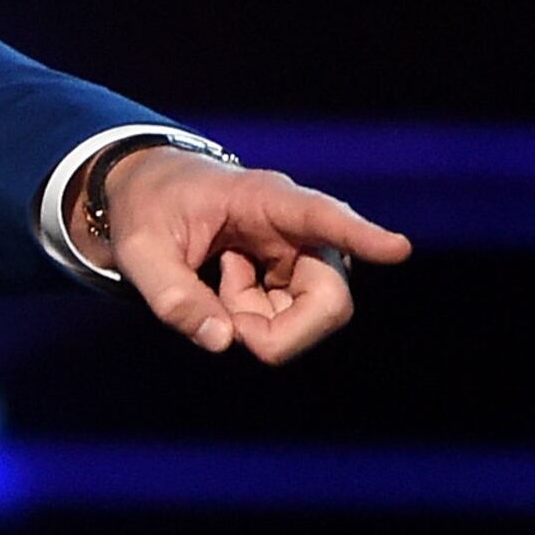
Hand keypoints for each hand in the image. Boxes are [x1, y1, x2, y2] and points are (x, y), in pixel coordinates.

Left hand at [76, 147, 410, 362]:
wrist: (151, 193)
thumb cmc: (148, 208)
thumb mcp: (137, 248)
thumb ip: (170, 294)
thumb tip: (222, 342)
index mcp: (264, 199)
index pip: (321, 216)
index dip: (360, 234)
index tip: (398, 249)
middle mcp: (298, 229)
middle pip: (328, 299)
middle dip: (281, 332)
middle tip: (224, 323)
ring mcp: (302, 256)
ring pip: (311, 319)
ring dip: (258, 324)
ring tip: (217, 285)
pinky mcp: (295, 279)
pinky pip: (289, 323)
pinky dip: (252, 323)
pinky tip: (226, 288)